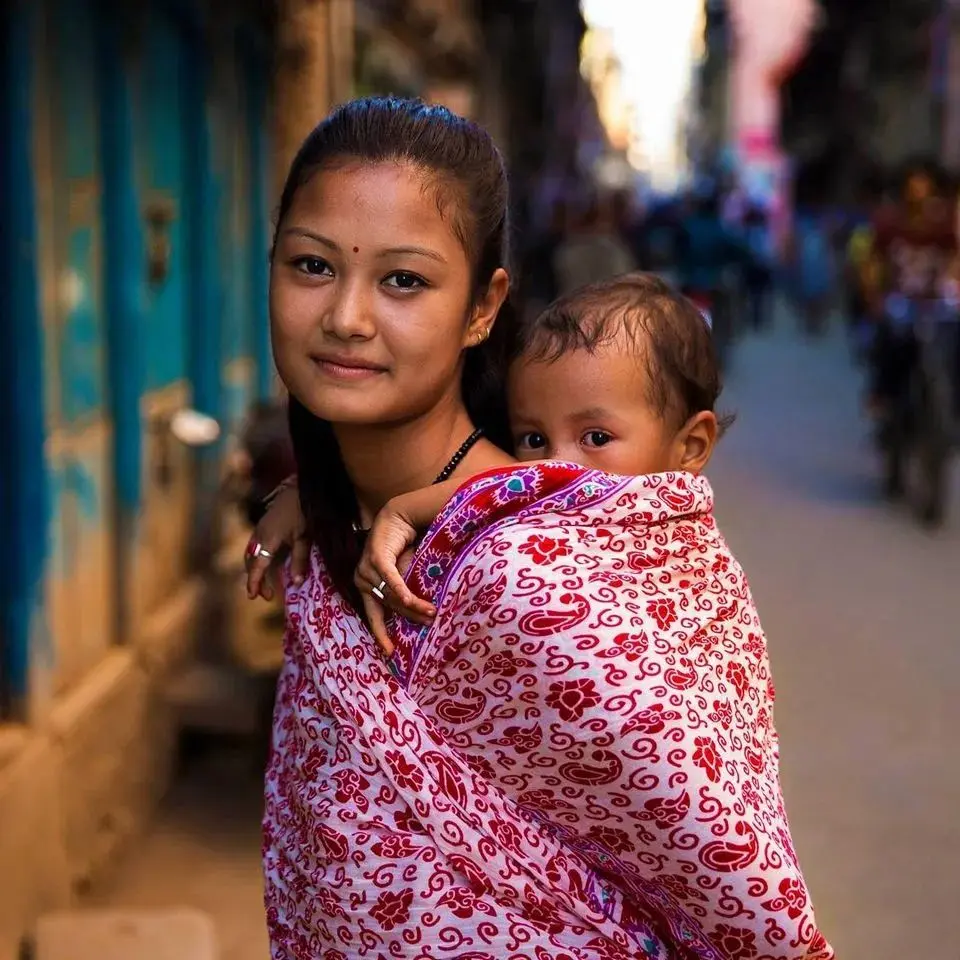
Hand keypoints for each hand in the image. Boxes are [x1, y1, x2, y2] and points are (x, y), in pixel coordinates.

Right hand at [245, 484, 308, 600]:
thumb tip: (296, 583)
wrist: (302, 487)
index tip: (254, 596)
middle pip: (250, 561)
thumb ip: (300, 560)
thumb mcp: (305, 538)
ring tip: (264, 583)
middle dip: (254, 578)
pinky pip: (255, 545)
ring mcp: (260, 528)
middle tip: (264, 595)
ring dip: (254, 568)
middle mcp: (260, 534)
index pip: (258, 565)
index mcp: (269, 538)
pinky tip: (266, 563)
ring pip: (250, 553)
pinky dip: (257, 558)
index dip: (255, 582)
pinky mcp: (263, 524)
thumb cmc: (305, 511)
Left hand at [354, 507, 435, 654]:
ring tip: (432, 613)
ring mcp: (367, 568)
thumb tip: (419, 614)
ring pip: (392, 595)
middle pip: (389, 606)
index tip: (389, 653)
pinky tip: (411, 602)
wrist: (398, 516)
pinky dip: (402, 591)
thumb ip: (405, 590)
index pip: (372, 615)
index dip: (381, 635)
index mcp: (365, 587)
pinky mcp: (377, 557)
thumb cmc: (401, 546)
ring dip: (413, 606)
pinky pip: (390, 580)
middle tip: (430, 626)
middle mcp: (362, 580)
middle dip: (410, 617)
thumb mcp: (403, 573)